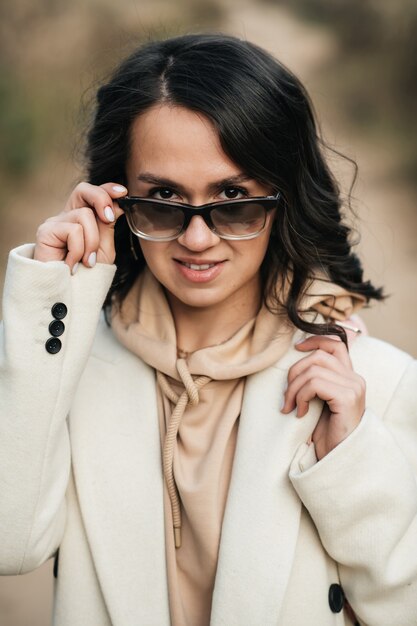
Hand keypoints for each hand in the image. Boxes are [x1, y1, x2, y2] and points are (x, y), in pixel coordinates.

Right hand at [34, 182, 127, 272]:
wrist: (70, 295)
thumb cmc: (86, 275)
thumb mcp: (104, 248)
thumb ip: (107, 226)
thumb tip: (117, 204)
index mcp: (82, 218)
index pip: (93, 194)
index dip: (107, 189)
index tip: (123, 193)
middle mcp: (67, 216)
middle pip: (83, 190)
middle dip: (101, 199)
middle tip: (109, 218)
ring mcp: (55, 222)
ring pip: (84, 215)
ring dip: (92, 242)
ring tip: (87, 262)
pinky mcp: (46, 231)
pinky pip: (73, 230)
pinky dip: (78, 250)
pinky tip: (72, 265)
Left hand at [281, 335, 365, 459]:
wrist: (338, 460)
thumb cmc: (326, 433)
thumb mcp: (318, 400)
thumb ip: (315, 380)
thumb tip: (295, 359)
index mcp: (349, 376)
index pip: (336, 344)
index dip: (314, 340)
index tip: (296, 348)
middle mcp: (355, 379)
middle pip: (318, 356)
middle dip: (294, 373)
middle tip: (286, 397)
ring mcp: (354, 388)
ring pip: (313, 370)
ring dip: (294, 389)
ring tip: (291, 407)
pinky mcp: (347, 398)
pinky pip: (315, 384)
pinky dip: (301, 396)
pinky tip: (301, 413)